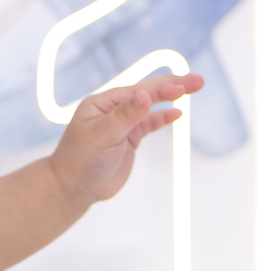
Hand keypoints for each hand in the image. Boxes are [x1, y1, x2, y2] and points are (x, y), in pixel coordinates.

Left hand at [50, 73, 202, 204]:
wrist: (72, 189)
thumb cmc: (80, 162)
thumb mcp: (103, 136)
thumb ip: (125, 116)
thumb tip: (145, 95)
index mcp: (102, 104)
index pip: (137, 91)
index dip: (162, 88)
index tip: (183, 87)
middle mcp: (112, 110)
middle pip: (147, 93)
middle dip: (173, 86)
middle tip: (198, 81)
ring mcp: (121, 124)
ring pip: (150, 107)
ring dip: (170, 98)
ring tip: (193, 88)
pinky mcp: (127, 139)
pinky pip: (148, 124)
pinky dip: (163, 118)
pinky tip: (177, 112)